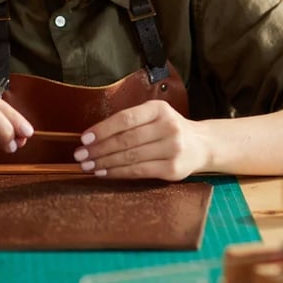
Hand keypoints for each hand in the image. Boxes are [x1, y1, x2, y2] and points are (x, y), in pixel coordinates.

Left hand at [73, 100, 209, 180]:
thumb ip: (130, 121)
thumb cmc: (168, 129)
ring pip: (130, 157)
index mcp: (159, 109)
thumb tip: (93, 135)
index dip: (102, 129)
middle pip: (126, 140)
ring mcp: (172, 148)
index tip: (84, 138)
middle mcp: (168, 126)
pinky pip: (139, 171)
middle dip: (99, 149)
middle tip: (80, 155)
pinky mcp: (173, 169)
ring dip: (105, 162)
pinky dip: (118, 173)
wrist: (202, 144)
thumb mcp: (154, 116)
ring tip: (87, 166)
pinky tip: (104, 172)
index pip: (125, 119)